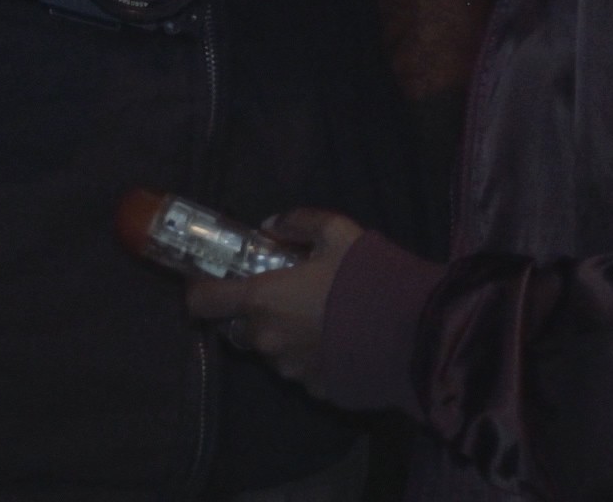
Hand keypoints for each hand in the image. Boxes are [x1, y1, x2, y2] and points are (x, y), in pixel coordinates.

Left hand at [181, 210, 365, 387]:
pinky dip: (312, 358)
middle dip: (255, 315)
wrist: (414, 334)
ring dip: (284, 337)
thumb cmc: (366, 278)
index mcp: (262, 300)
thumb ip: (299, 222)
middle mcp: (268, 340)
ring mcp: (292, 370)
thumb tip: (273, 224)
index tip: (209, 284)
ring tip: (320, 321)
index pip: (203, 303)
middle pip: (241, 330)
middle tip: (284, 298)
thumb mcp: (337, 232)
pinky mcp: (317, 390)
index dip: (199, 292)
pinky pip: (303, 372)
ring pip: (273, 353)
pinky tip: (339, 344)